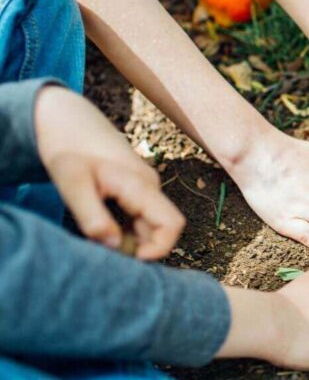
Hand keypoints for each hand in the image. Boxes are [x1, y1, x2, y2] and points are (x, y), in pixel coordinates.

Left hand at [34, 86, 183, 258]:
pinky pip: (139, 216)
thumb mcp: (72, 184)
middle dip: (138, 247)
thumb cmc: (67, 148)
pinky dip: (123, 229)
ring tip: (95, 236)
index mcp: (140, 185)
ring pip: (149, 224)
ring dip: (129, 239)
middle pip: (161, 228)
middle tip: (101, 250)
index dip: (159, 248)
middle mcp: (149, 187)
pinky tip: (97, 224)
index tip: (128, 259)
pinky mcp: (134, 188)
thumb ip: (93, 217)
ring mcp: (144, 187)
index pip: (172, 224)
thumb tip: (114, 246)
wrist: (65, 120)